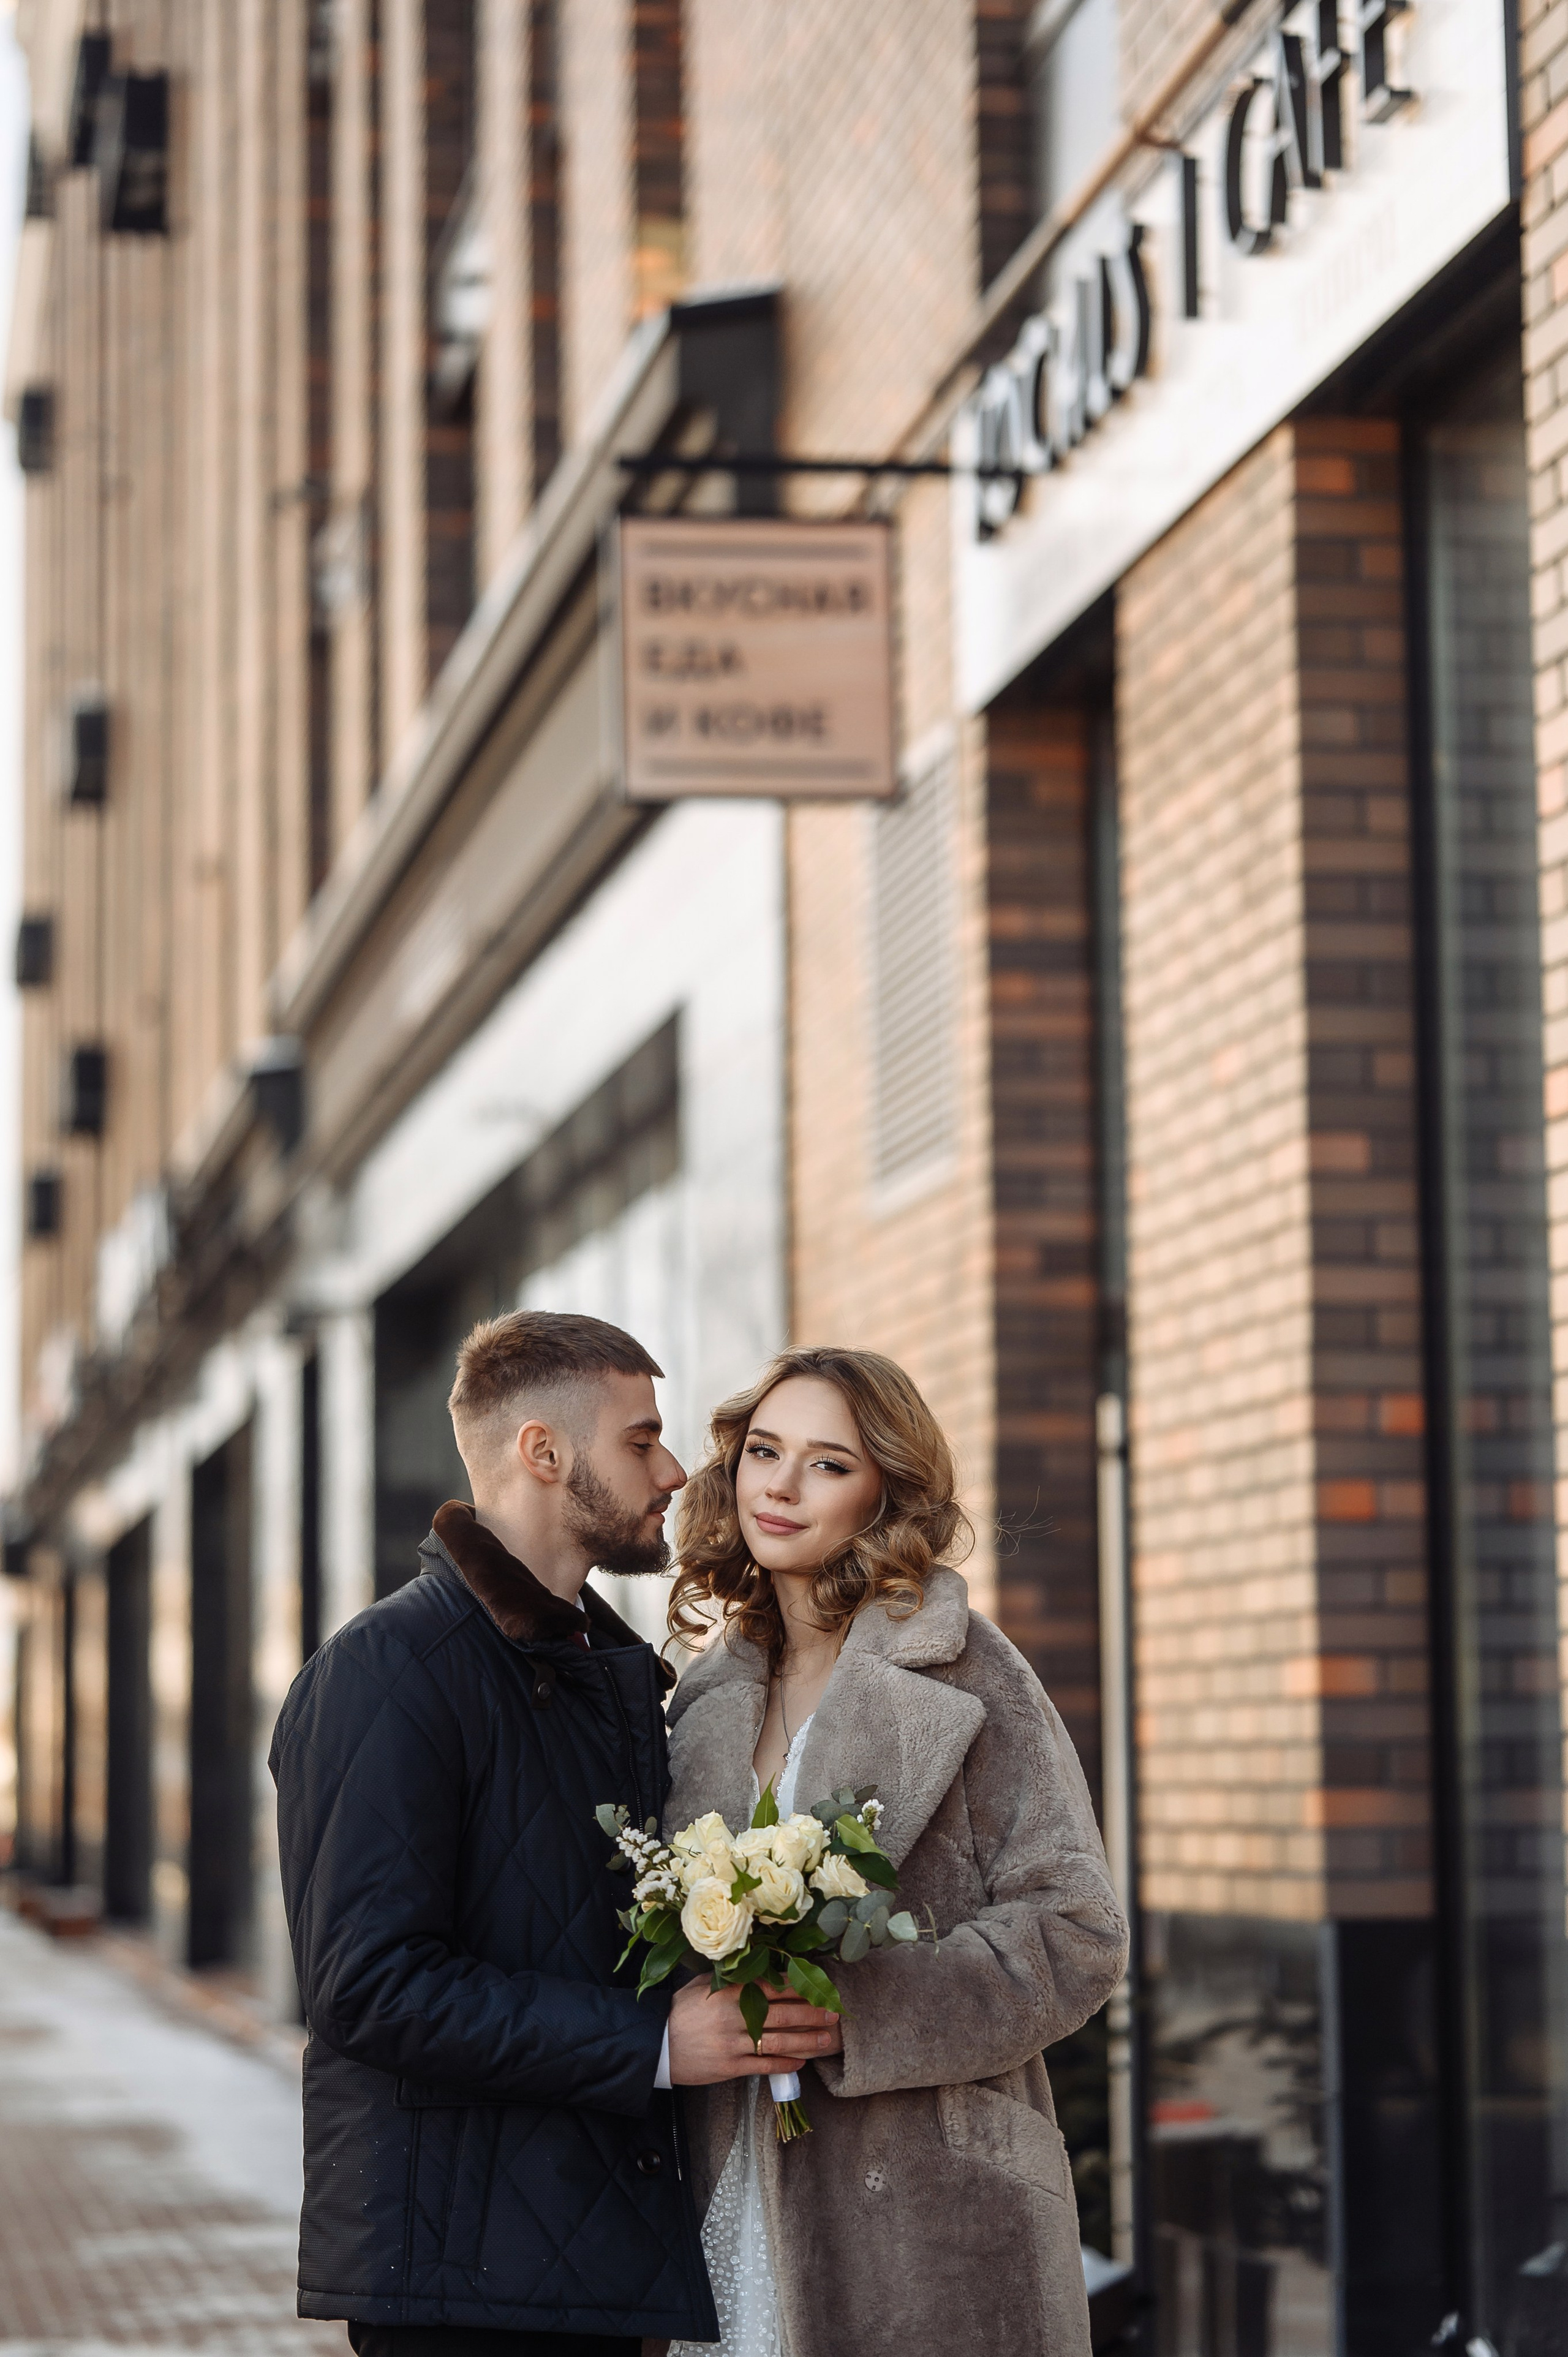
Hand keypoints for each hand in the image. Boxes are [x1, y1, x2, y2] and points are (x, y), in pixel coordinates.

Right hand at [666, 1977, 843, 2084]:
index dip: (799, 1987)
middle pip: (783, 2014)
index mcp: (730, 1991)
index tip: (819, 1986)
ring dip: (807, 2041)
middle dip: (812, 2014)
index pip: (772, 1986)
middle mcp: (735, 2016)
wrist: (657, 2044)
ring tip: (827, 2040)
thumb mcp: (704, 1984)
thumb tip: (760, 1968)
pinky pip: (764, 2065)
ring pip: (779, 2042)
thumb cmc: (681, 2010)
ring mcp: (734, 2043)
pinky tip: (801, 2062)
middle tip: (834, 2013)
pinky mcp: (730, 2067)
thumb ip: (732, 1978)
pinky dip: (785, 2064)